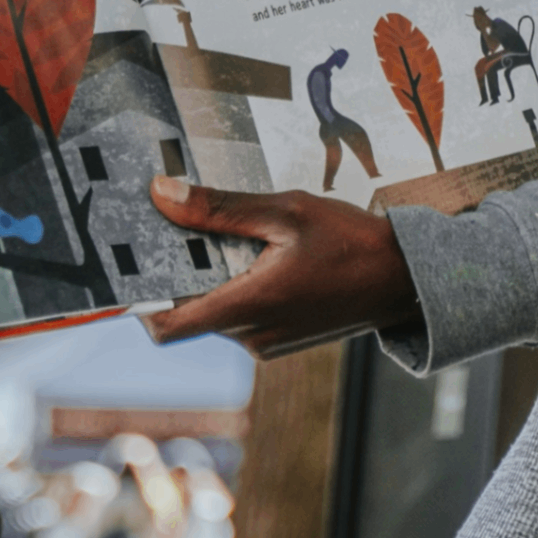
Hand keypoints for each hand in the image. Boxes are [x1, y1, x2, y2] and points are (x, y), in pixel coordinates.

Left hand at [140, 176, 420, 356]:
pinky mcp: (282, 340)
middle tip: (178, 223)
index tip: (131, 263)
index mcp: (249, 306)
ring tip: (226, 230)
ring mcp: (268, 342)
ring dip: (212, 277)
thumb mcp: (285, 210)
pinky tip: (256, 250)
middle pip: (191, 312)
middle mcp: (253, 335)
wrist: (405, 279)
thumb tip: (162, 195)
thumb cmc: (350, 241)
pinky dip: (237, 286)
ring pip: (216, 312)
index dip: (140, 301)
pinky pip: (242, 315)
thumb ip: (219, 208)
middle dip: (181, 272)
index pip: (168, 326)